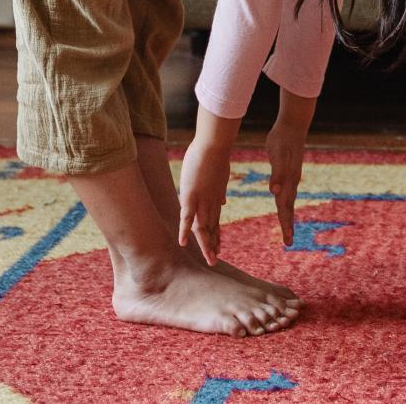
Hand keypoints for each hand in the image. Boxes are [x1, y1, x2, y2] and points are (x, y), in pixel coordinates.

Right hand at [177, 122, 235, 264]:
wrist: (215, 145)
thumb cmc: (216, 156)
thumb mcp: (220, 177)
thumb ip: (220, 191)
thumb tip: (223, 202)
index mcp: (215, 199)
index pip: (216, 222)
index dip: (216, 236)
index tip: (219, 248)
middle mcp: (210, 203)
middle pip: (211, 228)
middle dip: (213, 245)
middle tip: (215, 260)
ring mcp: (201, 201)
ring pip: (203, 228)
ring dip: (206, 244)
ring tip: (210, 259)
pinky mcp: (191, 196)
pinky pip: (187, 217)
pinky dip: (185, 230)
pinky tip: (182, 243)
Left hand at [265, 117, 308, 246]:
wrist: (293, 126)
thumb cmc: (282, 139)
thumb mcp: (278, 155)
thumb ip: (277, 173)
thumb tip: (275, 191)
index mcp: (288, 181)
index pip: (286, 207)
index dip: (286, 223)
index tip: (287, 240)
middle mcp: (292, 182)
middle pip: (289, 207)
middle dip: (288, 225)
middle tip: (288, 242)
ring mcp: (292, 178)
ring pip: (289, 201)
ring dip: (287, 216)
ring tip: (287, 230)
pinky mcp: (289, 173)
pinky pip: (287, 193)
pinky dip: (285, 204)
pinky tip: (283, 205)